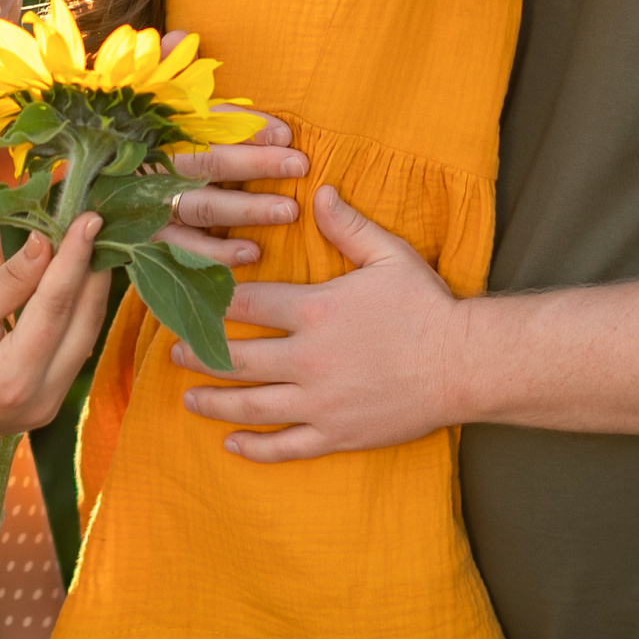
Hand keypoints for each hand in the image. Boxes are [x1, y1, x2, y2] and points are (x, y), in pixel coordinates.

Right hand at [0, 213, 111, 440]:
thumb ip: (8, 282)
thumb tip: (47, 241)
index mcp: (13, 379)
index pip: (56, 307)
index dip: (75, 258)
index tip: (90, 218)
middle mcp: (42, 399)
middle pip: (84, 323)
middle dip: (93, 270)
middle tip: (96, 222)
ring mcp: (49, 406)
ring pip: (86, 336)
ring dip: (90, 289)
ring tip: (91, 243)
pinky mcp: (49, 402)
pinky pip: (75, 349)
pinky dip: (79, 312)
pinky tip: (77, 280)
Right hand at [155, 113, 306, 268]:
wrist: (111, 194)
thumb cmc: (175, 156)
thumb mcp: (193, 125)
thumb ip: (234, 124)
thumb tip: (282, 134)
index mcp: (172, 133)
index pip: (214, 125)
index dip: (251, 130)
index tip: (287, 136)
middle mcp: (163, 166)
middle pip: (212, 162)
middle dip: (258, 164)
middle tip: (299, 166)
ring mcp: (157, 204)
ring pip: (205, 206)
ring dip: (248, 209)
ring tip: (288, 211)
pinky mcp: (155, 237)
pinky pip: (188, 247)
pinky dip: (219, 251)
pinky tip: (252, 252)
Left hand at [169, 186, 466, 461]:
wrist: (464, 364)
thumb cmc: (427, 306)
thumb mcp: (388, 255)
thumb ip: (348, 225)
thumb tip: (319, 191)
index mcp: (315, 310)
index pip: (245, 306)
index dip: (211, 303)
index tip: (186, 300)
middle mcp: (308, 359)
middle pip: (235, 358)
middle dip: (199, 354)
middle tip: (173, 351)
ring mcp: (320, 402)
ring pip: (250, 406)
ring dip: (213, 401)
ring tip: (187, 397)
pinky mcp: (337, 434)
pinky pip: (285, 446)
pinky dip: (254, 448)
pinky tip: (231, 443)